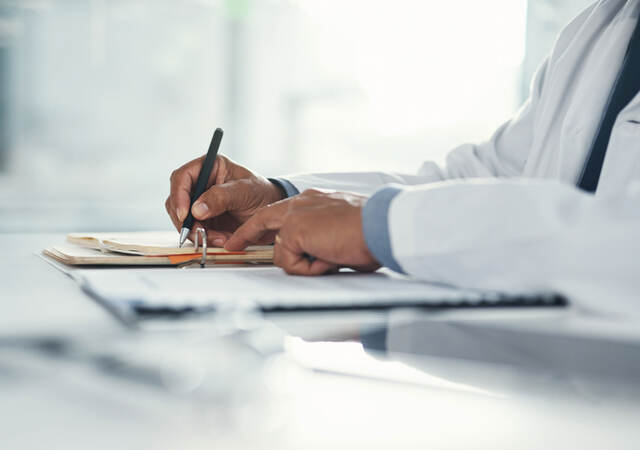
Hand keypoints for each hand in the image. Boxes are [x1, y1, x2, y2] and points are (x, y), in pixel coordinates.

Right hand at [165, 155, 284, 245]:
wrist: (270, 213)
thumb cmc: (262, 194)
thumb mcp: (245, 191)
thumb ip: (221, 197)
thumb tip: (196, 209)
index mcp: (209, 167)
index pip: (182, 177)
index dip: (179, 195)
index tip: (186, 214)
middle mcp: (200, 183)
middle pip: (177, 201)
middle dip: (187, 220)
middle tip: (200, 232)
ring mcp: (200, 203)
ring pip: (183, 219)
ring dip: (197, 232)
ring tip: (220, 238)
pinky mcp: (203, 220)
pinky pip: (194, 231)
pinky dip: (205, 238)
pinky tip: (221, 240)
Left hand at [225, 189, 380, 274]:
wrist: (381, 225)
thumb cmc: (372, 231)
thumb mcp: (342, 232)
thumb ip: (323, 238)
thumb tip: (319, 256)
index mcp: (315, 201)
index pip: (282, 211)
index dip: (266, 224)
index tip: (254, 232)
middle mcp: (302, 202)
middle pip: (263, 220)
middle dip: (245, 234)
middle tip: (233, 245)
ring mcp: (295, 215)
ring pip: (281, 252)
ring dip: (305, 264)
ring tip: (332, 257)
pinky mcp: (293, 230)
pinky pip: (290, 263)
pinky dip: (309, 268)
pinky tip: (328, 258)